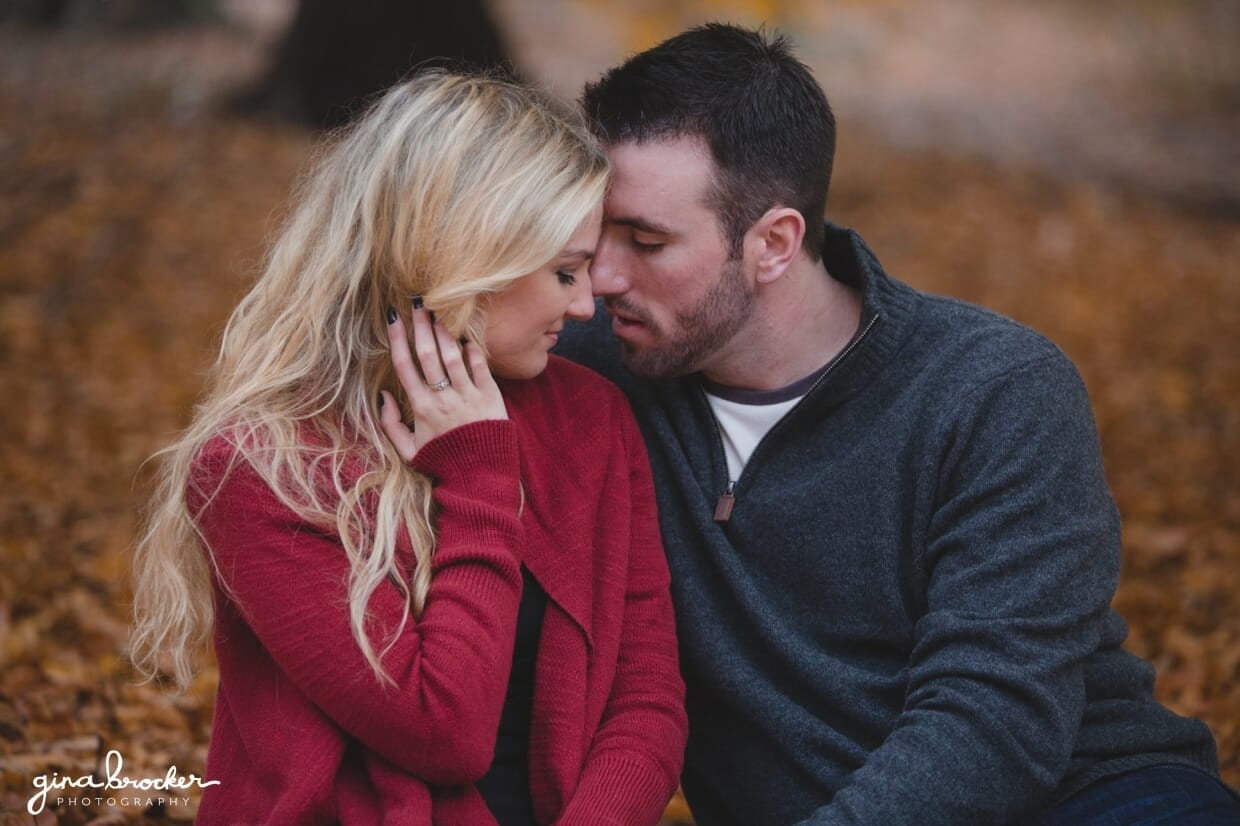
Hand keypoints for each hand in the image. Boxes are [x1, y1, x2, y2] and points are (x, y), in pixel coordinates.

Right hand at [380, 299, 506, 462]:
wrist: (480, 476)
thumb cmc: (444, 462)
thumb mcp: (409, 450)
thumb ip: (391, 424)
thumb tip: (384, 396)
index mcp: (422, 408)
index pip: (405, 366)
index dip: (397, 340)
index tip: (393, 319)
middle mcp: (444, 398)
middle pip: (428, 354)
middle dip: (421, 326)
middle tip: (417, 304)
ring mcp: (468, 396)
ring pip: (453, 357)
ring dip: (445, 332)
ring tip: (440, 312)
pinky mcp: (490, 397)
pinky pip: (481, 367)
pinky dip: (473, 351)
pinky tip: (467, 337)